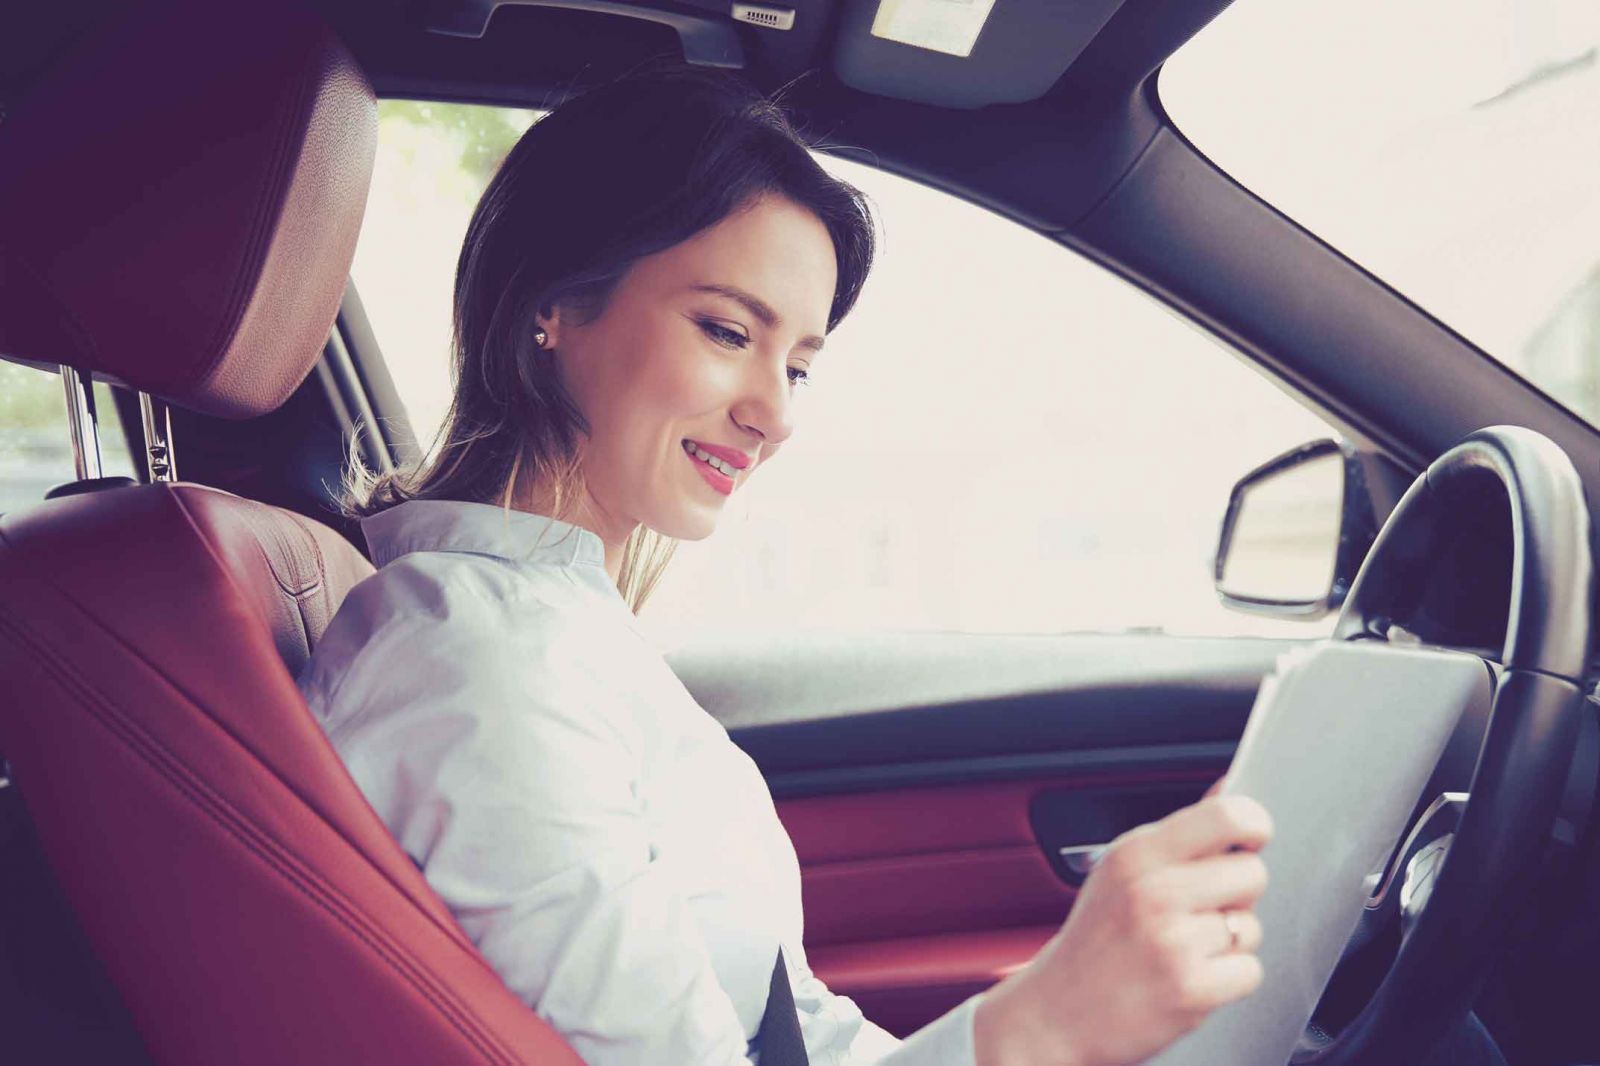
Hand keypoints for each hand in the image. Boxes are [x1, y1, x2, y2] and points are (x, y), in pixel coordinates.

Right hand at [973, 795, 1271, 1065]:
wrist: (1056, 1013)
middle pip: (1253, 873)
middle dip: (1238, 893)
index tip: (1251, 839)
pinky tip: (1191, 977)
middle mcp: (1154, 892)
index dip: (1254, 825)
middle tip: (1202, 909)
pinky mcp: (1191, 990)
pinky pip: (1249, 971)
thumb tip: (1226, 790)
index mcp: (1137, 854)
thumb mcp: (1121, 871)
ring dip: (1229, 942)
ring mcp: (1173, 942)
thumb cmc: (1094, 940)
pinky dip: (1228, 980)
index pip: (1228, 816)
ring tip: (1186, 949)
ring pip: (1252, 926)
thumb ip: (1179, 834)